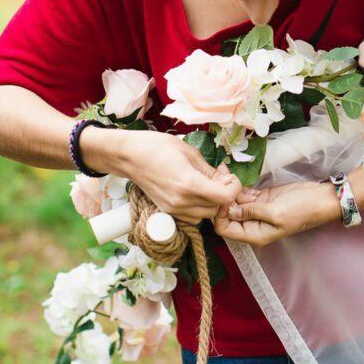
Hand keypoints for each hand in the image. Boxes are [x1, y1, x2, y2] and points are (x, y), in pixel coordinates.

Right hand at [104, 130, 242, 223]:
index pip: (225, 197)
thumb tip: (227, 180)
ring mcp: (172, 209)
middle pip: (217, 209)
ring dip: (212, 203)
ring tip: (207, 185)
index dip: (234, 187)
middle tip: (220, 177)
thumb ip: (210, 171)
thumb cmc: (157, 147)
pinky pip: (192, 217)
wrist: (129, 156)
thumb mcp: (190, 153)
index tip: (229, 176)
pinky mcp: (167, 211)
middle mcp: (181, 202)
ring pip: (205, 216)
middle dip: (224, 194)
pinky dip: (199, 208)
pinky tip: (196, 193)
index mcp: (189, 184)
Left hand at [214, 181, 340, 246]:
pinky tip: (231, 173)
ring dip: (228, 189)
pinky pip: (244, 194)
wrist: (320, 199)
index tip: (222, 197)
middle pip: (227, 215)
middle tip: (219, 179)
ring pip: (234, 202)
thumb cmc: (302, 209)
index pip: (224, 229)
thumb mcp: (276, 212)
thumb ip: (251, 212)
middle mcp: (252, 224)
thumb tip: (228, 210)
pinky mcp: (261, 198)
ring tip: (223, 172)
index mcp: (254, 234)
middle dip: (221, 198)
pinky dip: (238, 185)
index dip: (219, 214)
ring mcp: (256, 210)